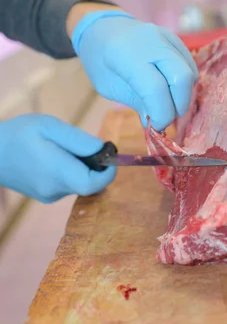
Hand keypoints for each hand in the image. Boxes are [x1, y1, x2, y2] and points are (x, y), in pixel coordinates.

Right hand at [0, 115, 115, 202]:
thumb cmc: (18, 134)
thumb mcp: (49, 127)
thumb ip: (78, 139)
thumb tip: (102, 148)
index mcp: (58, 172)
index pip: (94, 184)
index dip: (109, 172)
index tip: (111, 155)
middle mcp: (55, 190)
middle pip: (89, 183)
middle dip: (96, 165)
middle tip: (87, 144)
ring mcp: (49, 196)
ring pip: (79, 183)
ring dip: (82, 167)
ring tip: (65, 147)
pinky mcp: (44, 196)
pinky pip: (68, 184)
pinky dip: (71, 171)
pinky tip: (57, 156)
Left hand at [71, 12, 197, 130]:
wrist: (103, 27)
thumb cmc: (100, 60)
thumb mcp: (110, 86)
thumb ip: (136, 101)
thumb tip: (158, 123)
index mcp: (127, 54)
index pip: (156, 88)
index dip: (161, 113)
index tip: (157, 126)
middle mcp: (151, 42)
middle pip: (182, 78)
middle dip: (179, 105)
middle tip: (166, 117)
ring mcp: (166, 37)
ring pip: (190, 72)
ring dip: (183, 96)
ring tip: (167, 104)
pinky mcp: (175, 39)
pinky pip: (189, 64)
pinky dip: (185, 83)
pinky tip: (171, 90)